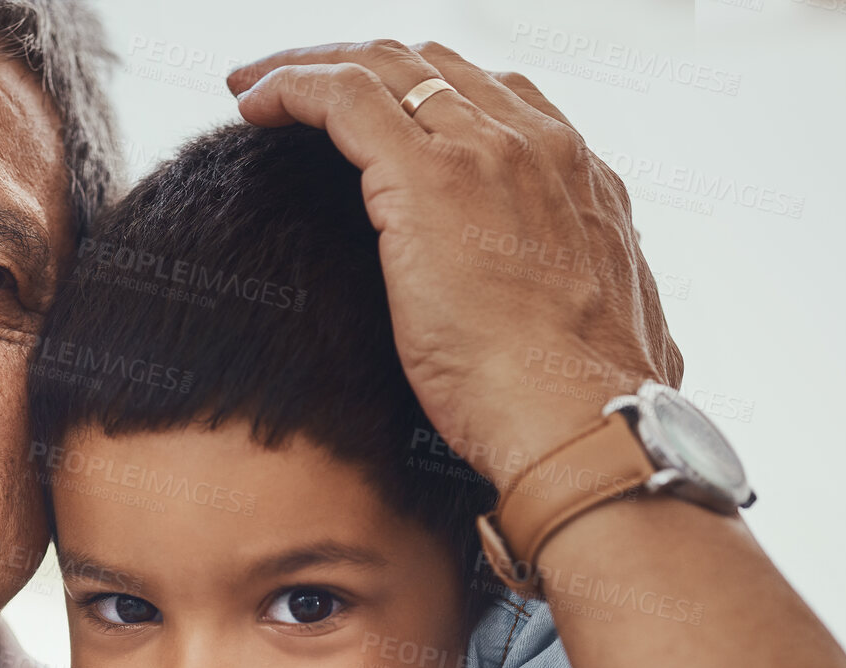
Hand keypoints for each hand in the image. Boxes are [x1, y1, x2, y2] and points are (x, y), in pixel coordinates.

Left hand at [229, 41, 681, 486]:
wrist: (583, 425)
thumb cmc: (574, 410)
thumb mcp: (593, 335)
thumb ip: (565, 303)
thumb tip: (553, 332)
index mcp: (578, 179)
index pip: (490, 96)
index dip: (417, 91)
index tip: (365, 116)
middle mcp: (537, 146)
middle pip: (430, 66)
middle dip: (355, 63)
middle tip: (291, 87)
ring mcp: (484, 153)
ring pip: (380, 66)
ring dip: (308, 67)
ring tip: (253, 87)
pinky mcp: (426, 177)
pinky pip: (342, 97)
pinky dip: (290, 86)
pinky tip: (252, 105)